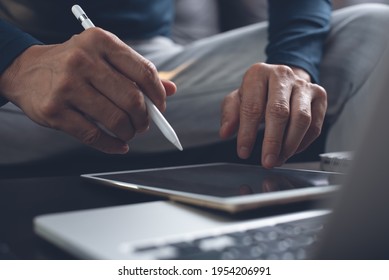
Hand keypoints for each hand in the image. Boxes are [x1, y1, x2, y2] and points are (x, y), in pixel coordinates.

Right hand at [0, 28, 175, 153]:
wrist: (24, 71)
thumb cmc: (71, 64)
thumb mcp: (103, 56)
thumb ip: (136, 71)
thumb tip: (171, 89)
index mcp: (100, 41)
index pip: (143, 71)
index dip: (158, 94)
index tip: (160, 107)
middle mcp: (83, 60)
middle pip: (132, 99)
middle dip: (144, 119)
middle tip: (143, 124)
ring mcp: (67, 86)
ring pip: (116, 120)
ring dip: (129, 132)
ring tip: (129, 132)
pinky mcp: (55, 111)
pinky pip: (95, 136)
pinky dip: (113, 145)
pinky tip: (118, 145)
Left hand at [220, 63, 326, 168]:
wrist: (282, 81)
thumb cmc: (257, 93)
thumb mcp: (237, 99)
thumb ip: (230, 115)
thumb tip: (225, 132)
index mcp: (258, 73)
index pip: (252, 107)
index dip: (247, 133)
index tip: (243, 152)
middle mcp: (282, 75)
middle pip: (279, 112)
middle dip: (272, 142)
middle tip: (267, 161)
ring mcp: (303, 85)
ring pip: (302, 119)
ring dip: (290, 145)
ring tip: (278, 159)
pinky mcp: (319, 95)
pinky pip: (315, 125)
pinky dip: (303, 143)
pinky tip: (291, 151)